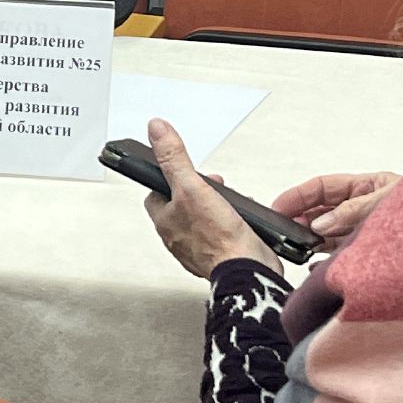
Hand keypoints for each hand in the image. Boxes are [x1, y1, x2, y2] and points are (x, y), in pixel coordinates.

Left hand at [142, 118, 282, 279]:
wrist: (248, 272)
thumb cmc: (219, 239)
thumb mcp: (192, 187)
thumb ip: (173, 158)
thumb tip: (156, 129)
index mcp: (165, 222)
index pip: (154, 194)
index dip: (166, 179)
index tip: (178, 170)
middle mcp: (178, 237)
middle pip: (180, 205)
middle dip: (196, 191)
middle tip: (210, 184)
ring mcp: (200, 248)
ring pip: (201, 219)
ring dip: (213, 206)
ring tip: (227, 198)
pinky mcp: (220, 255)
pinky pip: (220, 234)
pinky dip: (229, 223)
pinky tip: (240, 218)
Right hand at [271, 171, 400, 252]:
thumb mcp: (389, 201)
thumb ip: (354, 211)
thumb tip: (321, 223)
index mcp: (366, 187)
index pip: (321, 187)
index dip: (297, 196)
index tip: (279, 207)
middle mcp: (362, 209)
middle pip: (321, 211)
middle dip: (300, 219)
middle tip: (285, 230)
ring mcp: (365, 232)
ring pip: (328, 234)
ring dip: (311, 240)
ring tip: (298, 247)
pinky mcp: (370, 255)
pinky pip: (340, 257)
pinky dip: (325, 262)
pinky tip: (316, 265)